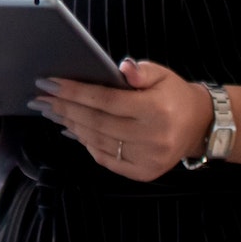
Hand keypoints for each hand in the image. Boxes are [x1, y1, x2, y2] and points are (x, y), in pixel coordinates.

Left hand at [28, 58, 214, 181]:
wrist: (199, 125)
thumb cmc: (174, 95)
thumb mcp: (162, 74)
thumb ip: (141, 71)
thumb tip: (121, 68)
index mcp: (156, 110)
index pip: (106, 100)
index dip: (74, 92)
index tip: (49, 83)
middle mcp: (152, 138)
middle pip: (96, 123)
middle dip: (65, 108)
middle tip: (41, 98)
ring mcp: (147, 159)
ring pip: (98, 142)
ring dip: (71, 125)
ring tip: (52, 111)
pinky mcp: (143, 173)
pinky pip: (106, 158)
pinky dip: (86, 144)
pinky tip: (72, 130)